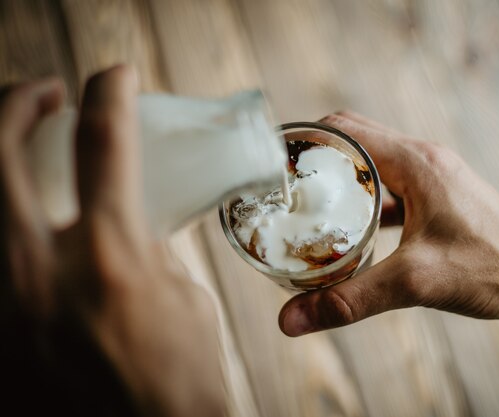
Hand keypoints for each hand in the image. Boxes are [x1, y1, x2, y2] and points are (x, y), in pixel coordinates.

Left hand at [0, 66, 224, 415]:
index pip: (103, 144)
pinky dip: (8, 216)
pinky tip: (27, 214)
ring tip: (22, 144)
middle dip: (19, 101)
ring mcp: (7, 301)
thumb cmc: (181, 373)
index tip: (116, 74)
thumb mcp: (181, 293)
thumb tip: (128, 209)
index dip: (110, 92)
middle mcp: (43, 273)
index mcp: (110, 258)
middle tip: (46, 93)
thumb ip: (147, 242)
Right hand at [278, 111, 498, 351]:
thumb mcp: (415, 282)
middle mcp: (422, 160)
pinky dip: (367, 205)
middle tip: (285, 192)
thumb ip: (350, 299)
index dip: (304, 141)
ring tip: (311, 212)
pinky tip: (355, 235)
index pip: (343, 129)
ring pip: (374, 168)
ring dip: (343, 185)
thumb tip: (293, 318)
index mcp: (414, 162)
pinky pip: (393, 191)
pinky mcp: (440, 200)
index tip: (275, 165)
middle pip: (355, 143)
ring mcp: (433, 179)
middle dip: (317, 164)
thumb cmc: (496, 267)